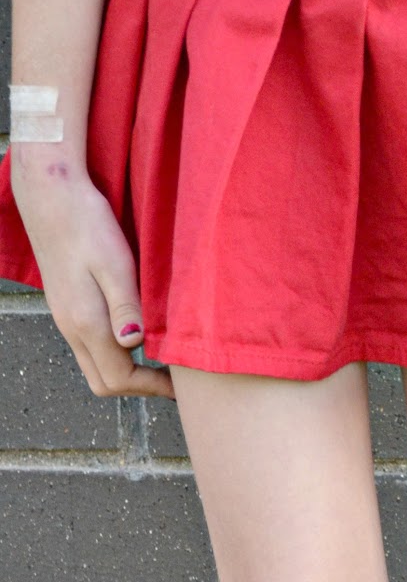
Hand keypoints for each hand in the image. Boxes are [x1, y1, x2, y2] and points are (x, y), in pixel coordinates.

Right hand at [11, 152, 175, 400]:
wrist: (51, 194)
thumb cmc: (88, 224)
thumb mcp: (115, 263)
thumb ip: (125, 306)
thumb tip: (135, 343)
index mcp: (86, 322)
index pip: (119, 378)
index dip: (152, 388)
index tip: (179, 386)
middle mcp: (71, 328)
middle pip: (104, 382)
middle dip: (138, 388)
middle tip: (171, 379)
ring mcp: (66, 319)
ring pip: (95, 367)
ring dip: (126, 373)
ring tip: (159, 362)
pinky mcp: (66, 308)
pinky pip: (90, 348)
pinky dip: (115, 355)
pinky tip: (137, 337)